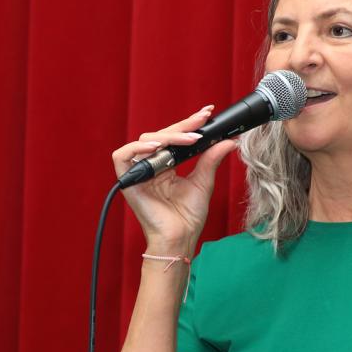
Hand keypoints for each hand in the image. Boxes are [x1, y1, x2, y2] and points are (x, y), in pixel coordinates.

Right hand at [111, 105, 238, 252]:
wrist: (180, 238)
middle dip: (181, 126)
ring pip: (144, 141)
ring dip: (166, 136)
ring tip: (188, 139)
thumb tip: (228, 141)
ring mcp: (139, 173)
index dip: (188, 123)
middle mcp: (150, 166)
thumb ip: (211, 159)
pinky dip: (137, 148)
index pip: (174, 137)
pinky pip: (122, 156)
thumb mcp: (203, 182)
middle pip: (159, 135)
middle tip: (201, 123)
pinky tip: (156, 147)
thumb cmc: (188, 217)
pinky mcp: (128, 181)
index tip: (206, 113)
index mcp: (166, 165)